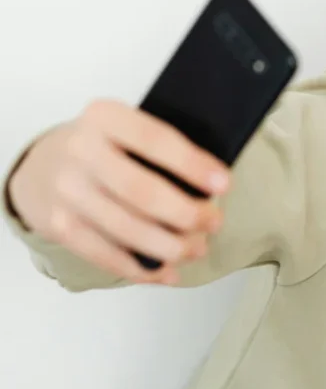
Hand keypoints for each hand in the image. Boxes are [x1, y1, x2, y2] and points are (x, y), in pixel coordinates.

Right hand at [7, 99, 230, 284]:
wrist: (40, 164)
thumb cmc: (99, 144)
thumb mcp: (120, 126)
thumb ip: (153, 146)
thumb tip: (207, 182)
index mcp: (104, 116)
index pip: (155, 140)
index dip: (192, 165)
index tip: (224, 184)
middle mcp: (81, 151)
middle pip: (142, 192)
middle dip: (186, 213)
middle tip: (214, 222)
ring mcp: (68, 192)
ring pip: (128, 229)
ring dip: (170, 246)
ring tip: (197, 248)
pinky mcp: (60, 227)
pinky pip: (107, 255)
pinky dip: (142, 269)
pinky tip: (167, 272)